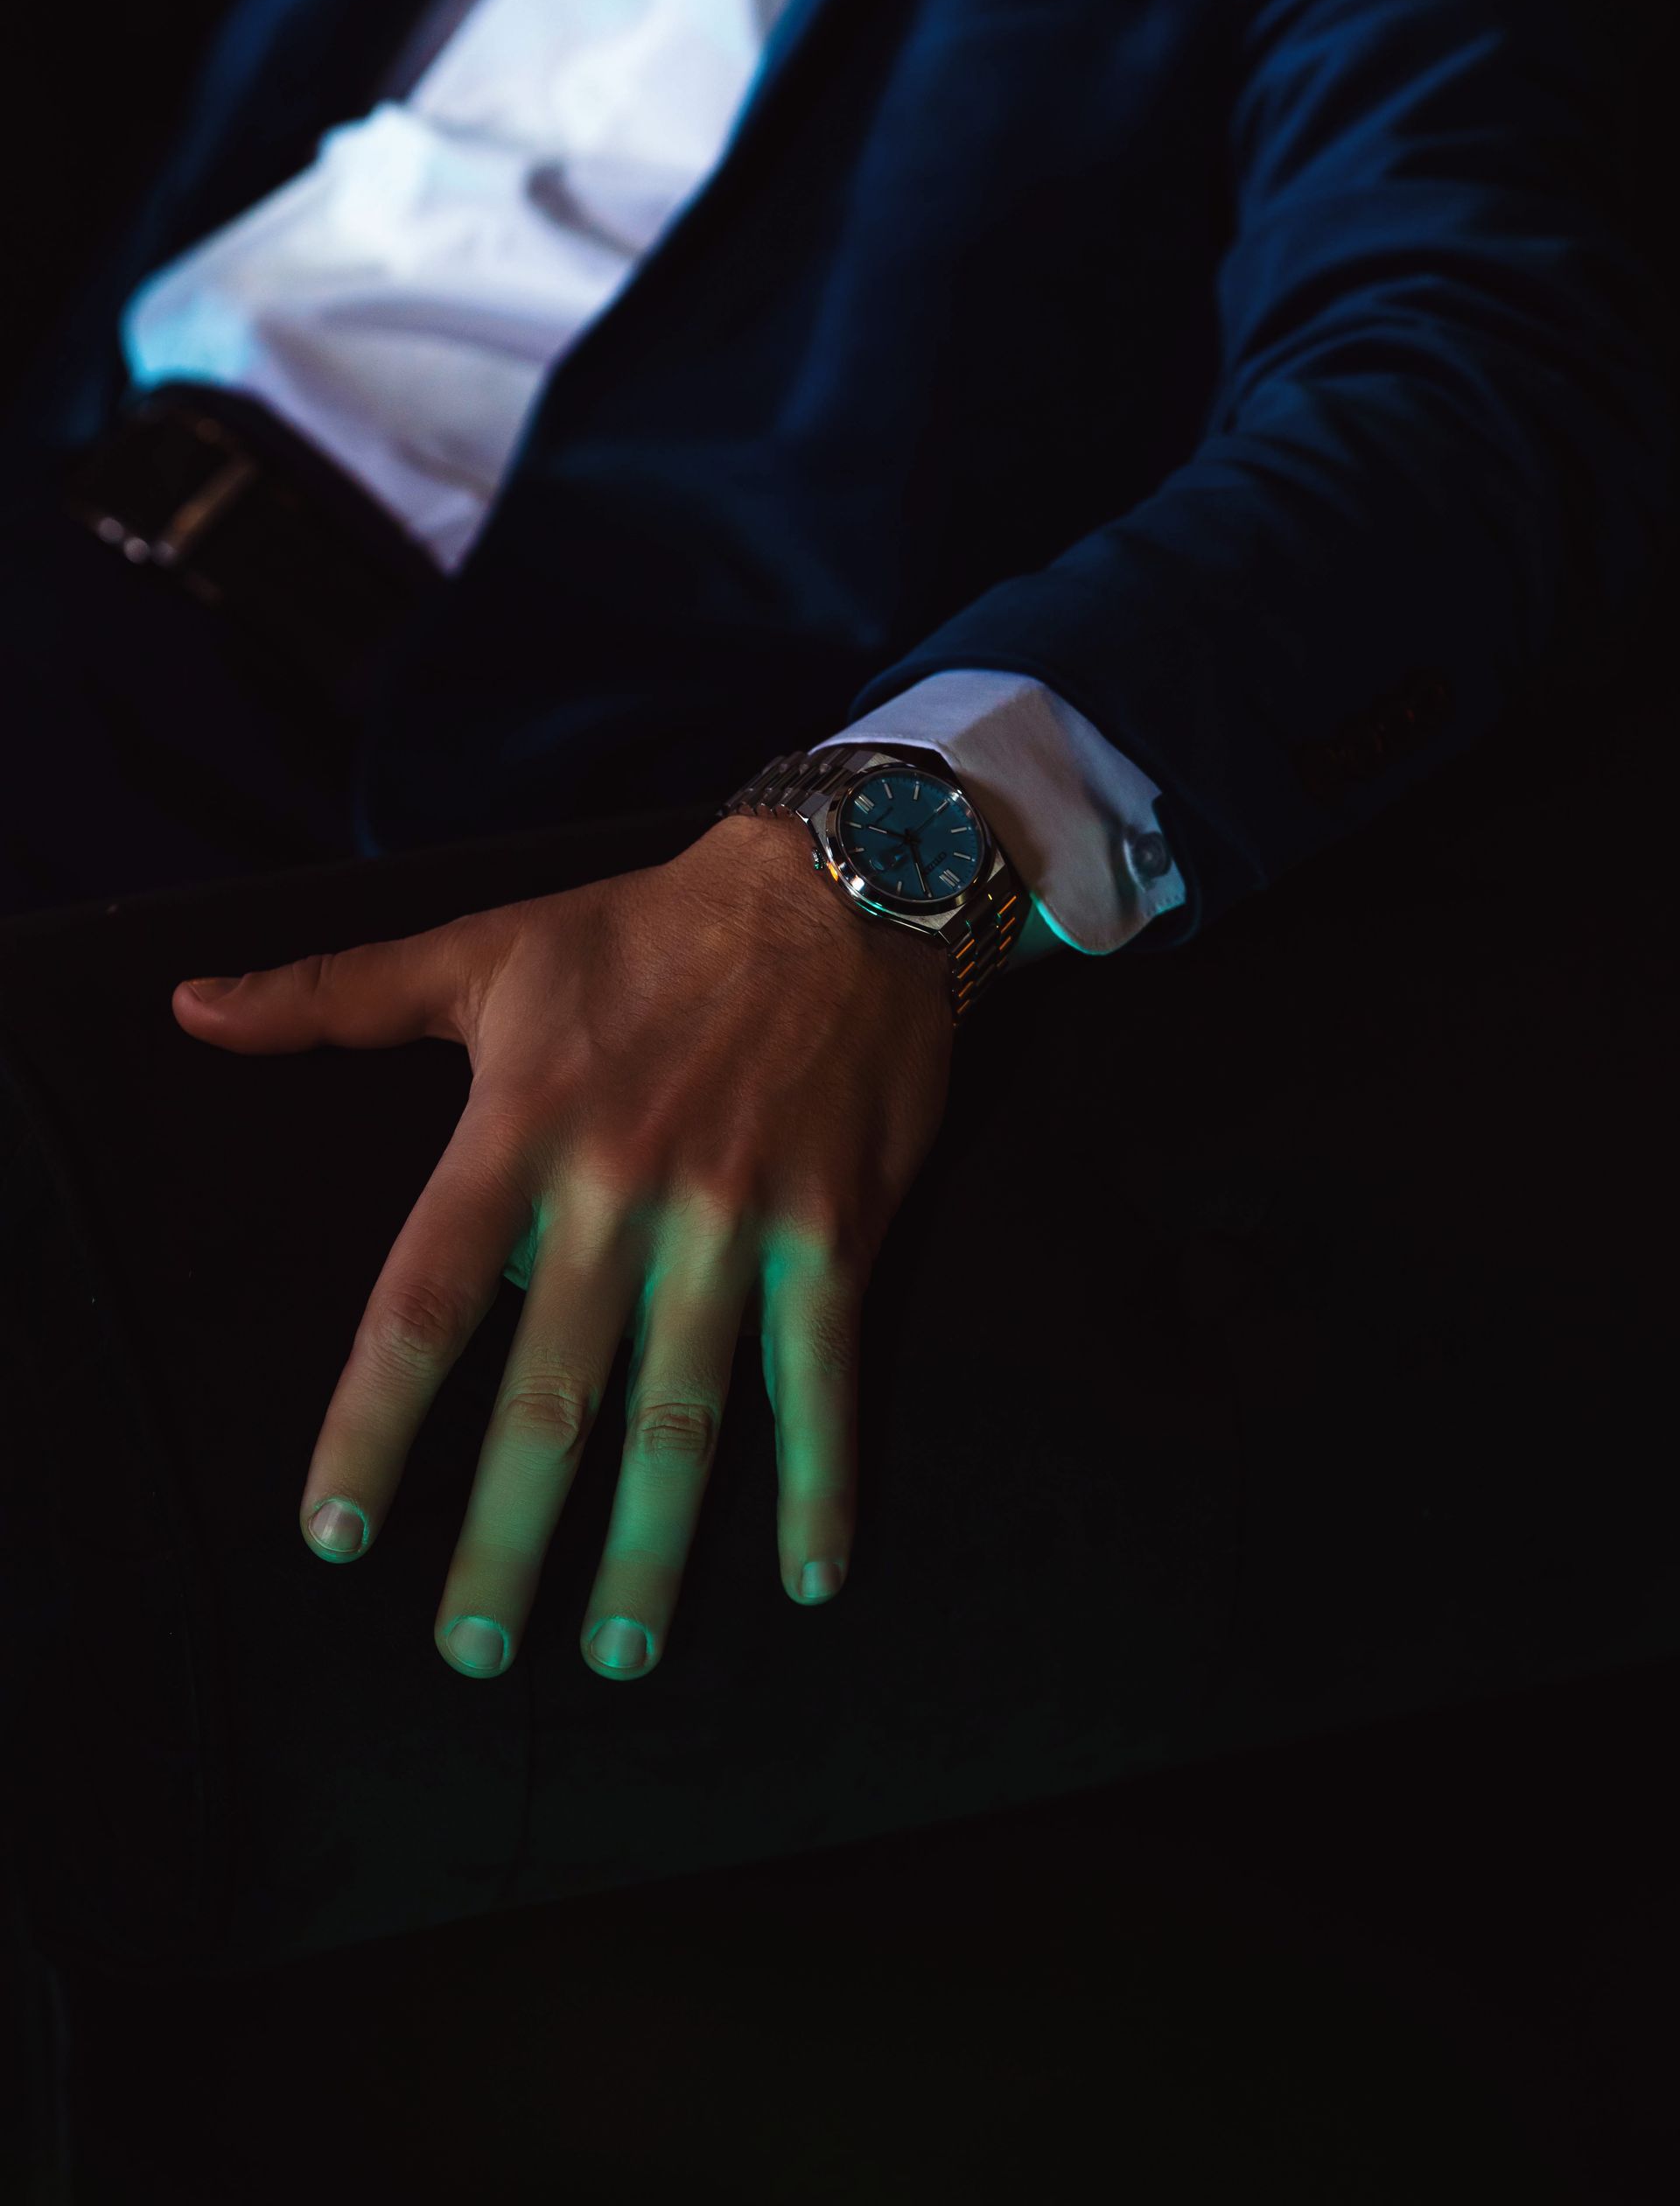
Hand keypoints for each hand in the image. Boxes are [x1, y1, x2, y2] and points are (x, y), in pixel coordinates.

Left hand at [169, 812, 953, 1680]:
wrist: (839, 888)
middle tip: (468, 1649)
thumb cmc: (647, 927)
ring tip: (617, 1651)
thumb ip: (334, 995)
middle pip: (549, 1397)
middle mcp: (622, 1191)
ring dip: (649, 1547)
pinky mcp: (834, 1232)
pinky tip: (805, 1579)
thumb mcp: (482, 947)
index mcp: (519, 1131)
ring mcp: (734, 1220)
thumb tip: (190, 1006)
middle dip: (504, 1537)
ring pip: (683, 1416)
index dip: (371, 1425)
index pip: (423, 1303)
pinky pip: (820, 1380)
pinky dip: (819, 1484)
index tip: (333, 1532)